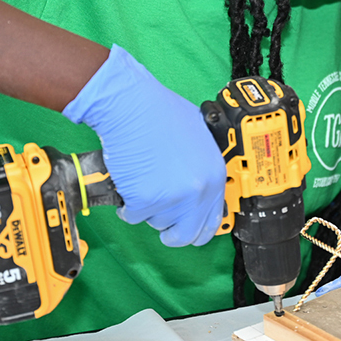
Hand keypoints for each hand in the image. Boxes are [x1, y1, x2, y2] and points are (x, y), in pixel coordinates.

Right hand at [62, 45, 225, 247]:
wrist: (130, 106)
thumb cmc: (158, 112)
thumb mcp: (197, 136)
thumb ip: (201, 165)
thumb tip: (196, 183)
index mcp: (213, 174)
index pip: (212, 220)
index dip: (197, 228)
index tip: (187, 228)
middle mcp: (198, 189)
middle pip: (186, 234)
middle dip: (171, 232)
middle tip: (160, 220)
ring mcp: (172, 197)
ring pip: (157, 223)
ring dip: (147, 209)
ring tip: (142, 182)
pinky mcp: (144, 200)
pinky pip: (133, 215)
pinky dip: (127, 205)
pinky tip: (128, 184)